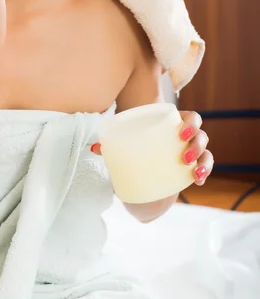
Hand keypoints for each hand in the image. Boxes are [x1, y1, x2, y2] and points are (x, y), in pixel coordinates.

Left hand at [90, 109, 213, 185]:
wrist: (141, 166)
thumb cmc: (135, 145)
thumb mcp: (126, 143)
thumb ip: (111, 145)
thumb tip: (93, 148)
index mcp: (172, 123)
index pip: (191, 117)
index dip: (191, 123)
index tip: (181, 133)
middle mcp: (185, 136)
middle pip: (201, 135)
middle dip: (197, 144)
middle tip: (183, 156)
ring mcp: (191, 152)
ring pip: (206, 152)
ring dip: (203, 161)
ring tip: (194, 172)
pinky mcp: (191, 168)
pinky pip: (204, 168)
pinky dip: (204, 174)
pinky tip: (199, 181)